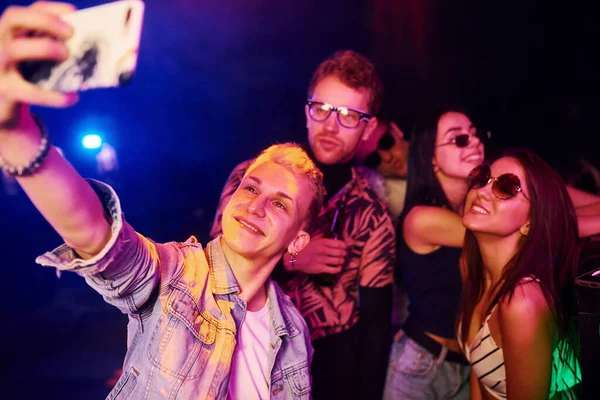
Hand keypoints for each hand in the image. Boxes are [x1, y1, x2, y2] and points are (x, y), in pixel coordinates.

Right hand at [0, 1, 77, 128]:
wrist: (3, 110)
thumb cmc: (24, 79)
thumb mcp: (33, 61)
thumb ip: (50, 49)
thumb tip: (87, 46)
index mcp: (7, 35)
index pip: (23, 11)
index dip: (47, 9)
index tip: (72, 12)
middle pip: (13, 18)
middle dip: (44, 21)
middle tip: (70, 33)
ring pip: (14, 49)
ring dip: (44, 48)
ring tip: (67, 56)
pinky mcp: (5, 91)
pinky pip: (30, 91)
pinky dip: (54, 95)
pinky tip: (72, 97)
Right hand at [284, 236, 347, 274]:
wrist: (294, 258)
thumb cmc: (304, 248)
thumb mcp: (313, 239)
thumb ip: (322, 237)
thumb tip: (333, 236)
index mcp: (322, 242)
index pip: (338, 244)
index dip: (344, 246)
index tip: (346, 247)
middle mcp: (323, 251)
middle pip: (340, 252)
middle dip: (345, 254)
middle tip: (345, 254)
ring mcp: (322, 260)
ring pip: (338, 261)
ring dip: (342, 261)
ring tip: (342, 261)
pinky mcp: (320, 268)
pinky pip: (333, 270)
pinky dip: (338, 269)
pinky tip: (338, 268)